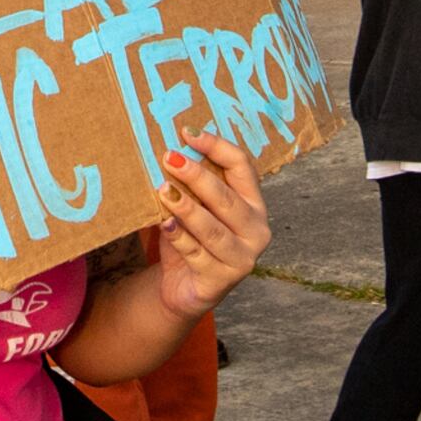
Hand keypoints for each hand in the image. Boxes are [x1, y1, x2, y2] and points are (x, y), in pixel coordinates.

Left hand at [149, 132, 269, 317]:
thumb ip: (194, 184)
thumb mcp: (198, 207)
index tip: (187, 133)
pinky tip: (165, 223)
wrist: (186, 287)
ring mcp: (242, 257)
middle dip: (197, 176)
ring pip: (212, 228)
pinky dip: (179, 237)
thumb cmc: (193, 238)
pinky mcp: (221, 279)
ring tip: (164, 190)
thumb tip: (172, 148)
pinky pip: (196, 253)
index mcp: (254, 203)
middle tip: (170, 158)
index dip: (216, 146)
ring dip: (186, 207)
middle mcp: (256, 230)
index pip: (242, 166)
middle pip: (226, 197)